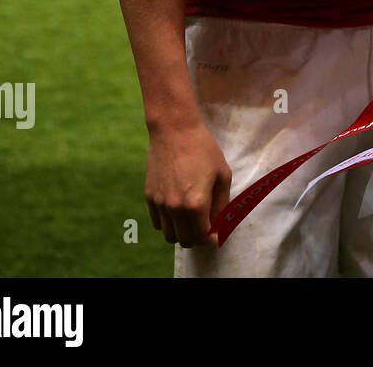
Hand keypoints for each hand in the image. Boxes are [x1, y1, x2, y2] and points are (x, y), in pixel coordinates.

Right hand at [145, 118, 231, 247]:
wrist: (174, 131)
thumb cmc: (203, 150)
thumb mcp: (222, 175)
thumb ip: (221, 205)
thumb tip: (218, 227)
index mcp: (196, 204)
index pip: (203, 236)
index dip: (212, 238)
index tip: (216, 234)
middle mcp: (175, 208)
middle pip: (184, 240)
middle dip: (197, 238)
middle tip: (205, 227)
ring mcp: (160, 203)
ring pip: (168, 235)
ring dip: (181, 233)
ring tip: (191, 219)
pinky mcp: (149, 197)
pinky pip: (157, 223)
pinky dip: (168, 223)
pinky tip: (178, 211)